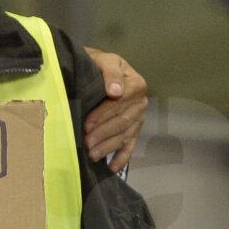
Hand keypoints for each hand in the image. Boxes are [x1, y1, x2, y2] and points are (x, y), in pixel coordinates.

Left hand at [82, 48, 147, 173]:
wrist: (100, 68)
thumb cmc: (99, 64)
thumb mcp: (104, 60)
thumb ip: (110, 72)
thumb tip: (115, 91)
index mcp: (135, 84)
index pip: (120, 103)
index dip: (103, 115)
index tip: (87, 124)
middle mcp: (140, 102)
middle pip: (123, 121)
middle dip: (104, 133)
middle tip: (87, 143)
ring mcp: (138, 118)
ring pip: (125, 135)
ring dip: (109, 147)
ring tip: (92, 155)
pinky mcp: (134, 130)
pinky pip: (130, 145)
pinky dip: (122, 158)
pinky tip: (112, 168)